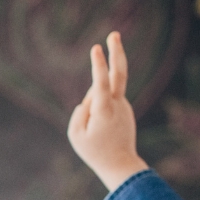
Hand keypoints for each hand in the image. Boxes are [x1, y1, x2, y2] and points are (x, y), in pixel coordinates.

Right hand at [67, 31, 147, 190]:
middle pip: (119, 74)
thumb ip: (80, 111)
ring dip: (93, 107)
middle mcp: (118, 105)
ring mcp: (123, 106)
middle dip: (116, 53)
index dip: (98, 65)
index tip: (96, 48)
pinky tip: (102, 131)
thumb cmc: (94, 151)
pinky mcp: (124, 109)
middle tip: (114, 34)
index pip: (101, 83)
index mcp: (105, 111)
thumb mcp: (76, 134)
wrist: (120, 164)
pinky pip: (105, 102)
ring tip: (97, 133)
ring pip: (102, 95)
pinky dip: (97, 110)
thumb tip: (90, 98)